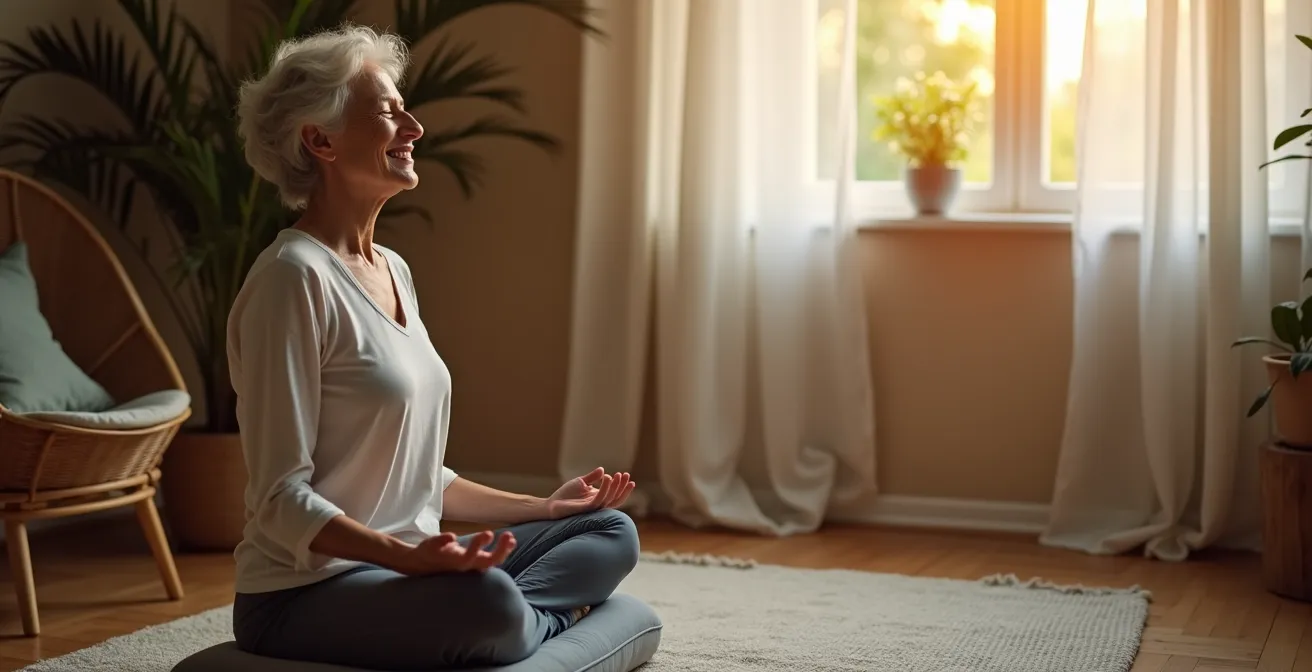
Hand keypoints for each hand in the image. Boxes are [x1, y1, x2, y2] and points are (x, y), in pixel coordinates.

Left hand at [390, 530, 515, 575]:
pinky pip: (438, 547)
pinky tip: (452, 536)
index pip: (493, 560)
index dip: (504, 551)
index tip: (512, 538)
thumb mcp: (470, 555)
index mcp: (472, 563)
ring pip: (464, 560)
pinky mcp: (431, 552)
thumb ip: (488, 549)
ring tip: (487, 533)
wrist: (417, 563)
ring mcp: (448, 559)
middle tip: (507, 535)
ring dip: (476, 547)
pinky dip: (444, 541)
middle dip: (498, 551)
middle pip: (485, 563)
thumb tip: (512, 540)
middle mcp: (462, 564)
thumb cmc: (448, 559)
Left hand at [544, 468, 635, 519]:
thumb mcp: (581, 482)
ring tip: (616, 475)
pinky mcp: (585, 509)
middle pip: (615, 499)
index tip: (627, 476)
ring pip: (608, 500)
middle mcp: (597, 505)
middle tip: (626, 474)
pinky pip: (598, 500)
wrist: (551, 504)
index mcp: (598, 499)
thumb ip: (592, 477)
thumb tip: (603, 469)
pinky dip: (604, 490)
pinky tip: (606, 478)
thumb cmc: (565, 495)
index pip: (615, 495)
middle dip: (622, 487)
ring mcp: (592, 508)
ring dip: (614, 487)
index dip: (623, 487)